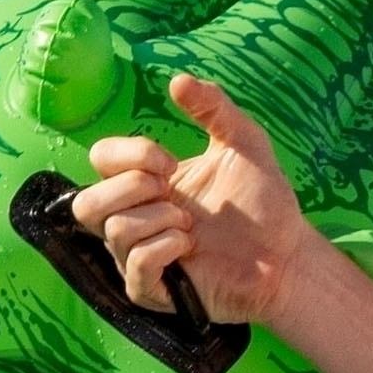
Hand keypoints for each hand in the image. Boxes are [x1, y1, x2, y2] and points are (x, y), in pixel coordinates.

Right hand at [73, 73, 315, 326]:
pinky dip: (161, 249)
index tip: (171, 162)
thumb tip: (177, 80)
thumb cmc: (265, 202)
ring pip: (113, 230)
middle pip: (85, 203)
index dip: (129, 155)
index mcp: (147, 183)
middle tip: (172, 192)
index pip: (101, 159)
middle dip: (130, 187)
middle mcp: (136, 219)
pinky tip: (189, 246)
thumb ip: (213, 107)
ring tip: (191, 225)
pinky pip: (134, 267)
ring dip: (157, 218)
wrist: (287, 255)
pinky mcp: (155, 292)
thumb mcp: (244, 141)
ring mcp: (141, 258)